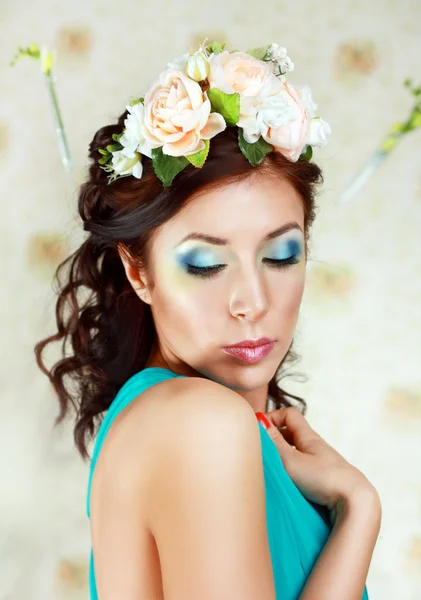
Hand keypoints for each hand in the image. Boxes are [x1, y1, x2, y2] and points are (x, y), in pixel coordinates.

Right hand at [256, 408, 379, 523]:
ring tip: (272, 473)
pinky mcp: (326, 483)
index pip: (289, 414)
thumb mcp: (292, 460)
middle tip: (262, 454)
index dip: (273, 417)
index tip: (259, 432)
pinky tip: (287, 488)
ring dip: (282, 460)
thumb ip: (274, 443)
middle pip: (292, 435)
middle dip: (275, 440)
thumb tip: (259, 421)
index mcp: (309, 438)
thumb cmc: (324, 480)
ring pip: (297, 455)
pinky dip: (293, 475)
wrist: (357, 504)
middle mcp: (317, 449)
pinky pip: (304, 472)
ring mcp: (323, 466)